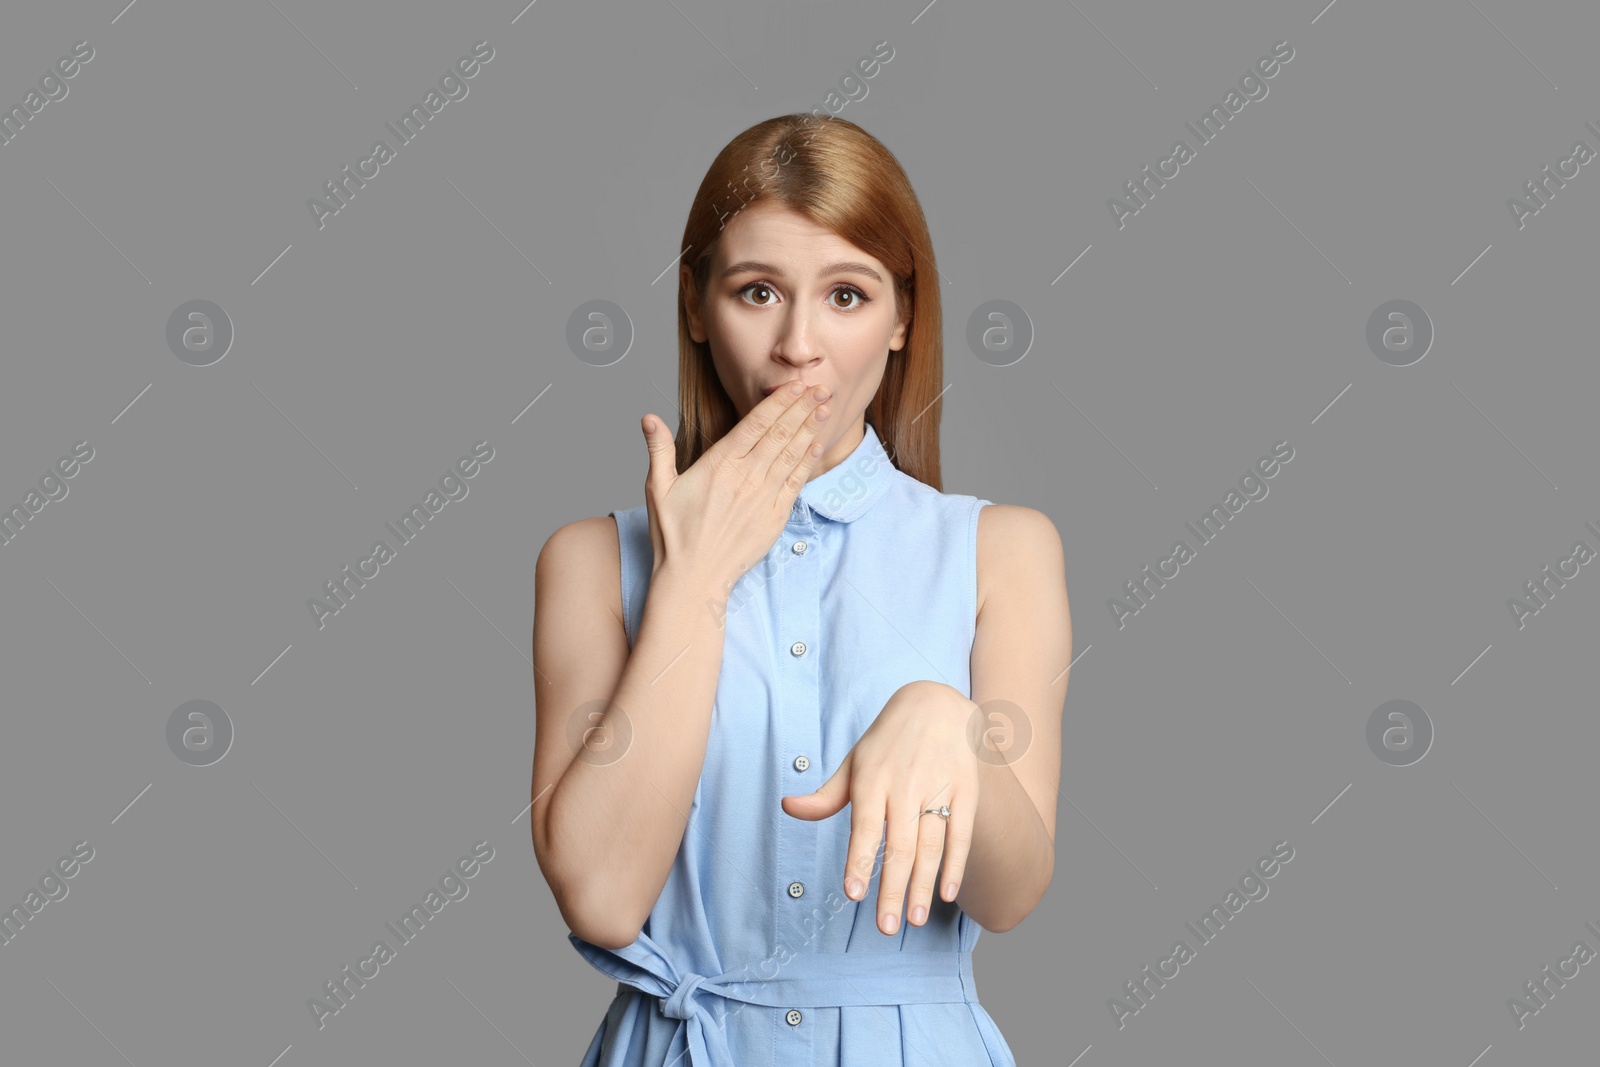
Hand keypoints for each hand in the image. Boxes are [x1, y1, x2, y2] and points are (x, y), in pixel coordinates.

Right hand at [640, 379, 831, 593]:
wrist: (694, 578)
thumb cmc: (673, 535)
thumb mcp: (658, 488)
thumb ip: (659, 449)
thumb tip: (647, 416)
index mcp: (718, 465)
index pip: (755, 424)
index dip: (778, 402)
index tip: (794, 385)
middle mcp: (745, 477)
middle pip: (779, 433)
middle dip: (801, 408)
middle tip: (820, 388)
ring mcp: (763, 497)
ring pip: (791, 454)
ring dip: (809, 429)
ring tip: (823, 408)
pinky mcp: (774, 518)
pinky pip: (795, 483)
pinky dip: (807, 462)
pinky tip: (816, 446)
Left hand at [780, 681, 978, 934]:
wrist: (937, 704)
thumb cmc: (887, 743)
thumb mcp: (854, 762)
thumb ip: (826, 795)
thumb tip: (788, 808)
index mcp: (872, 779)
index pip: (864, 827)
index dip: (859, 861)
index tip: (853, 894)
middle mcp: (906, 784)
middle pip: (899, 845)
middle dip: (892, 889)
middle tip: (885, 927)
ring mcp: (939, 786)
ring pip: (931, 845)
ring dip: (923, 886)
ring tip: (914, 920)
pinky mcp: (967, 788)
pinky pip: (961, 833)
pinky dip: (955, 865)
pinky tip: (947, 893)